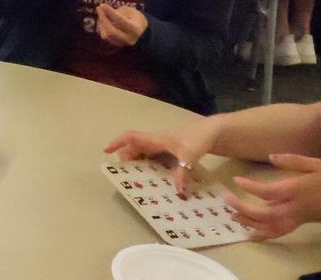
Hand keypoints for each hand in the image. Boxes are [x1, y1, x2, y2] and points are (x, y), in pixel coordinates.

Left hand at [95, 3, 147, 45]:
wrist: (141, 32)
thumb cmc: (135, 18)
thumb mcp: (130, 11)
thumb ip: (118, 11)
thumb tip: (104, 11)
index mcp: (135, 29)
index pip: (120, 20)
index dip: (110, 12)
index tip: (102, 5)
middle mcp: (128, 38)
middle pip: (111, 30)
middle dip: (103, 18)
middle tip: (99, 8)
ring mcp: (121, 43)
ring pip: (106, 34)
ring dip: (101, 22)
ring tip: (102, 13)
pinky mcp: (115, 44)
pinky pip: (104, 36)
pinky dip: (101, 27)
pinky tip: (103, 20)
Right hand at [104, 117, 219, 191]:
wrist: (214, 130)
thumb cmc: (198, 137)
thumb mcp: (190, 155)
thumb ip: (182, 172)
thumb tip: (177, 191)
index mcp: (155, 139)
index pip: (131, 137)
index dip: (117, 142)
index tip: (106, 150)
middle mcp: (155, 140)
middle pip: (133, 147)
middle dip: (126, 158)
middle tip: (126, 173)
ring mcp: (162, 144)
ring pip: (142, 151)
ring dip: (137, 161)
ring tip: (137, 177)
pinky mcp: (169, 149)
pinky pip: (153, 156)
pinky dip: (149, 164)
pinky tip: (155, 176)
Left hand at [225, 154, 320, 238]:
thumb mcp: (315, 163)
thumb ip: (292, 160)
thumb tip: (271, 157)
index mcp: (296, 191)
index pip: (268, 192)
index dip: (250, 187)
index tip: (236, 180)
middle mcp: (294, 207)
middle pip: (265, 214)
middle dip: (243, 208)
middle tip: (225, 199)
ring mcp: (296, 218)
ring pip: (270, 227)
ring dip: (249, 223)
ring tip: (231, 215)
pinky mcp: (298, 223)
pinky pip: (279, 233)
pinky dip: (263, 236)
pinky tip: (249, 234)